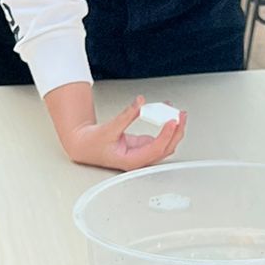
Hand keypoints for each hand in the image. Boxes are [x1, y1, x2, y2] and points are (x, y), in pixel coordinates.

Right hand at [60, 96, 186, 170]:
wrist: (84, 147)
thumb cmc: (92, 144)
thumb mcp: (109, 128)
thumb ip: (127, 115)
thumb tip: (140, 103)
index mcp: (132, 161)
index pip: (156, 149)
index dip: (166, 135)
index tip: (172, 121)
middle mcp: (140, 159)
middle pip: (166, 148)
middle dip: (176, 132)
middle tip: (180, 115)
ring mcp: (143, 153)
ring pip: (165, 144)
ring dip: (174, 130)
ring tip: (178, 113)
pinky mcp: (142, 146)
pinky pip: (159, 138)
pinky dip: (165, 127)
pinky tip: (167, 114)